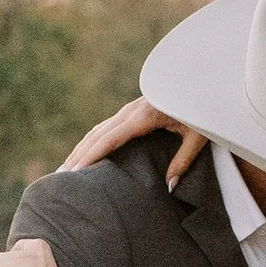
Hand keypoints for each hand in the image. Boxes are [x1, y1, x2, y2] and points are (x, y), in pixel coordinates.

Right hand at [59, 97, 208, 189]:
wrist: (203, 80)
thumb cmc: (203, 109)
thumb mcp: (198, 136)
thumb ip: (183, 160)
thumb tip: (169, 186)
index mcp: (144, 116)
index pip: (109, 138)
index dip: (90, 156)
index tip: (75, 172)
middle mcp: (131, 111)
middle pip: (97, 135)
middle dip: (78, 156)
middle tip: (62, 178)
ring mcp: (130, 109)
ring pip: (98, 130)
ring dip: (81, 148)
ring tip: (66, 169)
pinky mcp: (132, 111)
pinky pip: (106, 128)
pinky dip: (92, 141)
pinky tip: (85, 153)